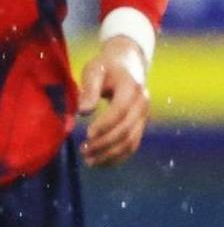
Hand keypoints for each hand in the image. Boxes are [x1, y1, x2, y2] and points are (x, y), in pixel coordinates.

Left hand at [79, 36, 150, 167]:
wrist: (128, 63)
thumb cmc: (106, 67)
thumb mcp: (94, 70)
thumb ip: (89, 89)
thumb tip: (84, 111)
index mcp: (131, 88)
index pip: (120, 110)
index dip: (105, 124)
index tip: (86, 134)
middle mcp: (142, 103)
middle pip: (126, 129)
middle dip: (104, 143)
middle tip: (83, 151)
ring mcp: (144, 116)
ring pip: (131, 141)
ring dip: (110, 154)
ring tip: (88, 160)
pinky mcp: (140, 124)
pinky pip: (133, 145)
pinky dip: (118, 157)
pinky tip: (100, 163)